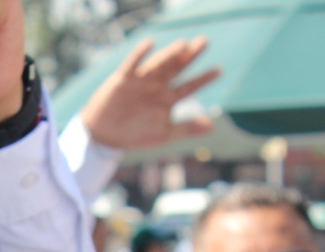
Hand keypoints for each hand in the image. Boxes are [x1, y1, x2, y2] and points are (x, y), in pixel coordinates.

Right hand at [79, 38, 218, 151]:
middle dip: (190, 56)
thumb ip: (186, 128)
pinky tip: (150, 44)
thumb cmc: (136, 134)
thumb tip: (212, 126)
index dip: (203, 79)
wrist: (105, 135)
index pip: (189, 86)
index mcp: (168, 98)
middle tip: (204, 42)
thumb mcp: (164, 134)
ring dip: (169, 54)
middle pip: (177, 68)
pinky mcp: (124, 79)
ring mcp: (141, 81)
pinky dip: (140, 55)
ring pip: (158, 64)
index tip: (219, 71)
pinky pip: (132, 65)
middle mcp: (157, 85)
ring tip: (183, 45)